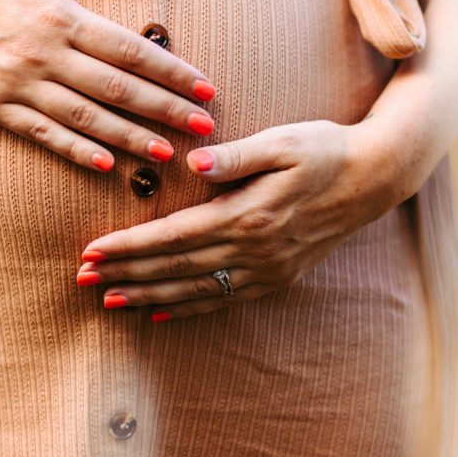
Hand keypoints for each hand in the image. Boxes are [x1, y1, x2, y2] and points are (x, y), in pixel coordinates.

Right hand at [0, 0, 215, 170]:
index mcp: (58, 16)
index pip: (129, 51)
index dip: (172, 72)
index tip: (206, 88)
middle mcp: (41, 56)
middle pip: (117, 91)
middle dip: (167, 111)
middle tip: (205, 128)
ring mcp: (17, 86)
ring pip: (86, 120)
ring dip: (132, 138)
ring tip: (168, 152)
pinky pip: (44, 135)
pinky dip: (78, 152)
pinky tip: (109, 164)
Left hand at [77, 119, 402, 316]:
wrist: (374, 177)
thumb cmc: (323, 149)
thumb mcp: (283, 142)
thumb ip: (237, 156)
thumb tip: (193, 163)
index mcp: (249, 214)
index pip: (174, 236)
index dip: (130, 245)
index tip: (92, 250)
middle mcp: (254, 249)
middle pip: (176, 268)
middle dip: (126, 275)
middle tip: (83, 280)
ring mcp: (267, 269)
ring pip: (195, 290)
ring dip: (149, 297)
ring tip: (110, 302)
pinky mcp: (277, 276)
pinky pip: (223, 299)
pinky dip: (188, 309)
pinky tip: (162, 315)